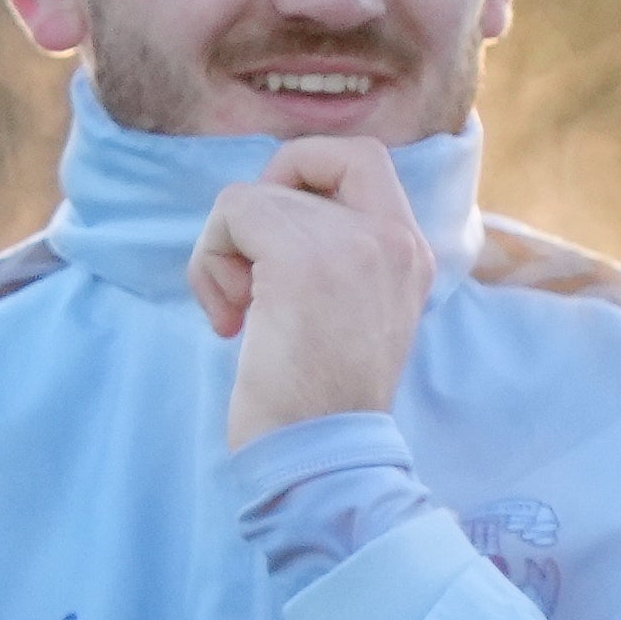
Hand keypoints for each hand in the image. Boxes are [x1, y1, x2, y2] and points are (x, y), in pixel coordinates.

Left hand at [188, 133, 432, 443]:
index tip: (280, 247)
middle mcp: (394, 238)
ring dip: (225, 254)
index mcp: (411, 253)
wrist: (319, 460)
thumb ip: (336, 255)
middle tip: (256, 268)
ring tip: (240, 316)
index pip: (362, 160)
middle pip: (311, 160)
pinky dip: (210, 264)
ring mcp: (351, 243)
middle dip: (265, 203)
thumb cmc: (318, 404)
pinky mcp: (301, 258)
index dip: (306, 178)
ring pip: (256, 194)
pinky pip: (232, 212)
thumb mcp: (351, 313)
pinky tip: (229, 323)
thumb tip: (262, 211)